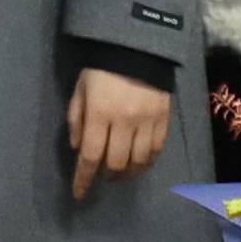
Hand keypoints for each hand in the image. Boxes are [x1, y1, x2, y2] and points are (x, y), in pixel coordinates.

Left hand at [65, 69, 171, 199]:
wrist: (138, 47)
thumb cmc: (101, 68)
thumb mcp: (80, 90)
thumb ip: (76, 120)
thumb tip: (77, 148)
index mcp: (99, 113)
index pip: (90, 156)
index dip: (83, 178)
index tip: (79, 194)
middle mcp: (124, 122)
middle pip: (115, 163)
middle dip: (106, 175)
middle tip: (101, 175)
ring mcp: (147, 122)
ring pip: (138, 161)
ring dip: (127, 172)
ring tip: (120, 172)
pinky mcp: (164, 119)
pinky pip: (156, 150)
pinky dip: (146, 161)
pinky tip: (139, 161)